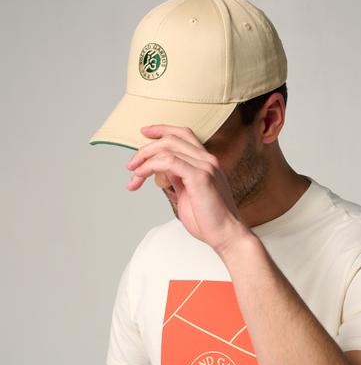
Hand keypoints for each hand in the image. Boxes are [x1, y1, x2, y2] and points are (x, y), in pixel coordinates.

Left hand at [126, 124, 249, 251]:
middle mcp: (207, 159)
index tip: (144, 132)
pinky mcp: (200, 176)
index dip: (162, 129)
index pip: (183, 134)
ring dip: (145, 158)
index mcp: (205, 161)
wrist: (225, 235)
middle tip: (132, 165)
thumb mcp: (187, 193)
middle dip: (146, 149)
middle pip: (172, 138)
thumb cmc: (208, 219)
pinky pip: (169, 161)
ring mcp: (205, 166)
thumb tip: (161, 170)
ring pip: (168, 147)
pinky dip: (151, 166)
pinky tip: (142, 176)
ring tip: (134, 174)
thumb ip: (176, 178)